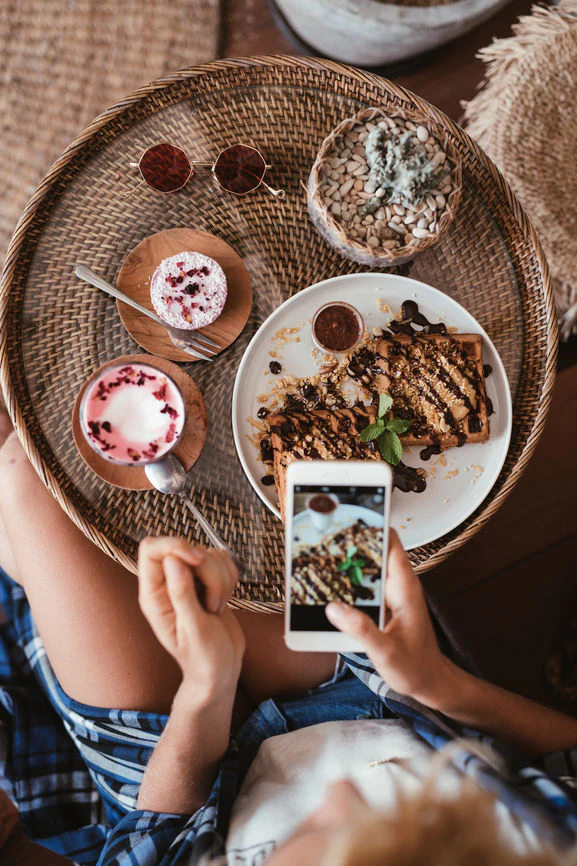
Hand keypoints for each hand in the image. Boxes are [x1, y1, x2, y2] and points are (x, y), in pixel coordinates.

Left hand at [138, 537, 245, 702]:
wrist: (221, 669)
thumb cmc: (203, 657)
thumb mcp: (193, 629)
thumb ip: (181, 594)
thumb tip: (172, 560)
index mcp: (154, 595)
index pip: (152, 549)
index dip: (176, 546)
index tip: (199, 560)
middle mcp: (168, 583)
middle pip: (187, 548)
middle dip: (209, 571)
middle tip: (213, 604)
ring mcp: (189, 579)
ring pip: (208, 554)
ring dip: (222, 579)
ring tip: (216, 608)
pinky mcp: (208, 579)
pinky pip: (222, 560)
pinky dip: (230, 577)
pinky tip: (224, 599)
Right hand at [325, 530, 450, 704]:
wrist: (430, 682)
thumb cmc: (416, 667)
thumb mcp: (386, 652)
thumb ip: (361, 629)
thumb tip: (334, 608)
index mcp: (405, 588)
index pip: (391, 543)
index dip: (373, 526)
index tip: (351, 515)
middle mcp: (398, 586)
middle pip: (375, 551)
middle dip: (352, 542)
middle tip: (324, 535)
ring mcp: (391, 595)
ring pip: (368, 568)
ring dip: (347, 563)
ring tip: (320, 557)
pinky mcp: (384, 605)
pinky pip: (365, 585)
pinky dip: (348, 582)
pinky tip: (330, 588)